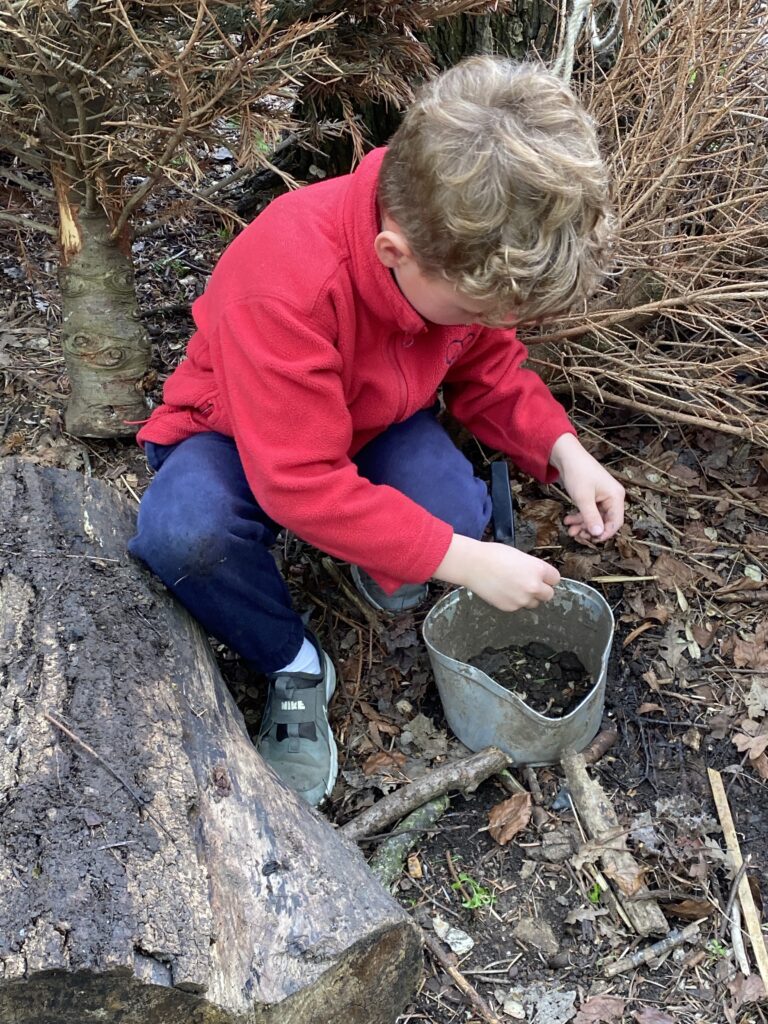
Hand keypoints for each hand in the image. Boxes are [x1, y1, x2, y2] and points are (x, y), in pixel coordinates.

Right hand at [433, 535, 560, 611]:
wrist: (473, 565)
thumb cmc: (493, 555)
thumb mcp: (520, 556)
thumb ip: (533, 569)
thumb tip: (538, 577)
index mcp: (538, 570)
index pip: (555, 579)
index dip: (548, 578)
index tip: (542, 577)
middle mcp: (534, 586)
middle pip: (549, 595)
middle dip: (541, 590)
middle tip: (529, 584)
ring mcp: (522, 599)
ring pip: (533, 603)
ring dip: (528, 598)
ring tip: (513, 587)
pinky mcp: (510, 608)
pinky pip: (518, 607)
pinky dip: (513, 601)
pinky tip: (503, 591)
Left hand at [549, 433, 624, 542]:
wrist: (566, 456)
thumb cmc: (577, 473)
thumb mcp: (583, 498)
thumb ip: (591, 517)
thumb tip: (598, 534)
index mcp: (616, 496)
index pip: (616, 522)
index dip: (605, 534)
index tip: (591, 540)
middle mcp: (612, 497)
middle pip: (605, 521)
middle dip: (591, 530)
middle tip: (577, 536)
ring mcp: (603, 497)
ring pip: (595, 518)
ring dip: (583, 525)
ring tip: (570, 530)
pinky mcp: (593, 496)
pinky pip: (589, 512)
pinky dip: (580, 517)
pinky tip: (568, 521)